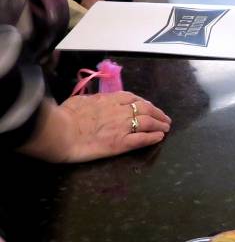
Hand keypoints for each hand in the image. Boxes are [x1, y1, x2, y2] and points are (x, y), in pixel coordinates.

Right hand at [20, 92, 170, 162]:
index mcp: (108, 99)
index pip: (132, 98)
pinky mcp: (122, 143)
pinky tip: (160, 137)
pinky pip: (143, 139)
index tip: (149, 106)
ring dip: (160, 125)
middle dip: (158, 113)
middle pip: (145, 109)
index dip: (144, 102)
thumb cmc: (65, 115)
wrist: (61, 131)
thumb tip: (96, 101)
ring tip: (166, 127)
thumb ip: (93, 100)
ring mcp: (123, 127)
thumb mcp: (80, 100)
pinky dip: (154, 137)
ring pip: (148, 123)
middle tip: (165, 118)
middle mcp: (120, 111)